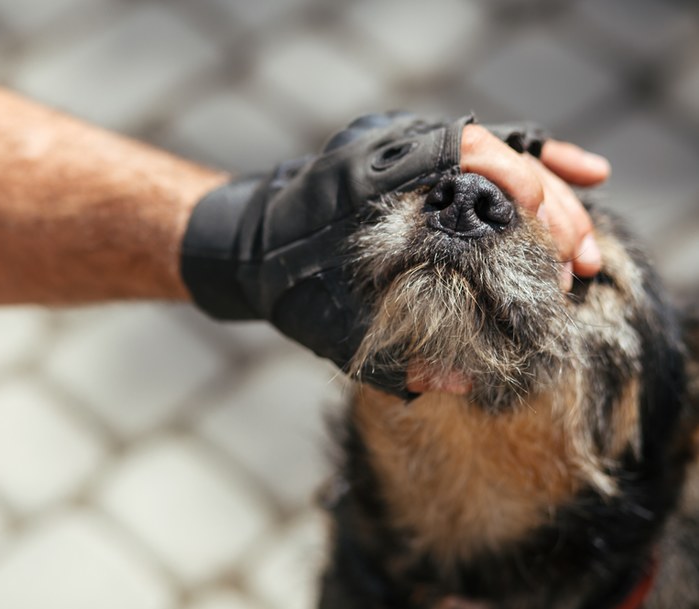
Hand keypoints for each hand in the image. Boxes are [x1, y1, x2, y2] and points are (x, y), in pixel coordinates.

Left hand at [181, 112, 608, 394]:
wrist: (252, 248)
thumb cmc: (289, 289)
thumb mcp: (330, 329)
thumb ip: (387, 358)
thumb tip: (457, 382)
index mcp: (374, 176)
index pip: (463, 149)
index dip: (515, 178)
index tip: (546, 220)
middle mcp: (396, 148)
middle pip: (497, 155)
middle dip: (548, 207)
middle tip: (577, 261)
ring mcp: (409, 146)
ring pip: (500, 156)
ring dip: (548, 198)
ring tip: (581, 251)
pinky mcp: (418, 160)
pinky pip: (483, 157)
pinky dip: (528, 168)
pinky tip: (582, 178)